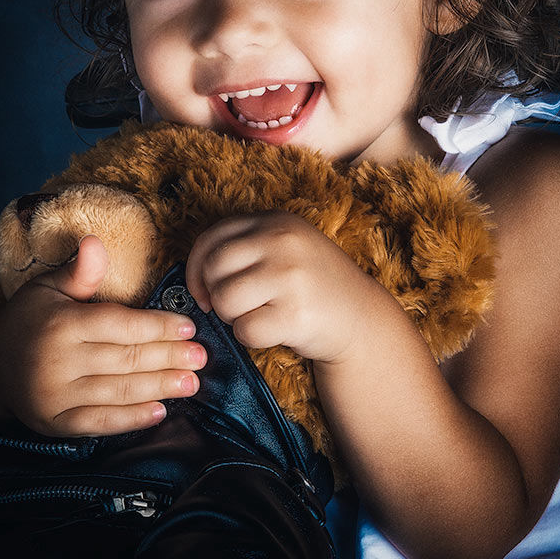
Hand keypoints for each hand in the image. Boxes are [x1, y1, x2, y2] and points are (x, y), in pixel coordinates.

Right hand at [0, 236, 206, 435]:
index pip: (120, 325)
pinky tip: (159, 413)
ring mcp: (55, 397)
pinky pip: (99, 423)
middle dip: (168, 358)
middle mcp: (57, 362)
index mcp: (61, 325)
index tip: (189, 327)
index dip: (157, 326)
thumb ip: (81, 271)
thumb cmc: (31, 317)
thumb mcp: (50, 286)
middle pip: (124, 360)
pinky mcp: (55, 424)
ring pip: (117, 392)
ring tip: (192, 384)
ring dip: (159, 388)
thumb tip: (96, 242)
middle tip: (202, 357)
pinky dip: (130, 420)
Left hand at [185, 212, 367, 362]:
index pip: (213, 237)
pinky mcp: (296, 314)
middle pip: (213, 267)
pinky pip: (245, 330)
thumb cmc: (313, 286)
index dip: (196, 267)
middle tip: (236, 307)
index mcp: (276, 221)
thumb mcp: (286, 248)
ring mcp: (290, 276)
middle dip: (216, 294)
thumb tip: (196, 274)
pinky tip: (275, 330)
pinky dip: (252, 338)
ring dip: (233, 317)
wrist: (362, 319)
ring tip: (258, 316)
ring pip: (225, 299)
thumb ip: (247, 247)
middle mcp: (282, 241)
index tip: (203, 289)